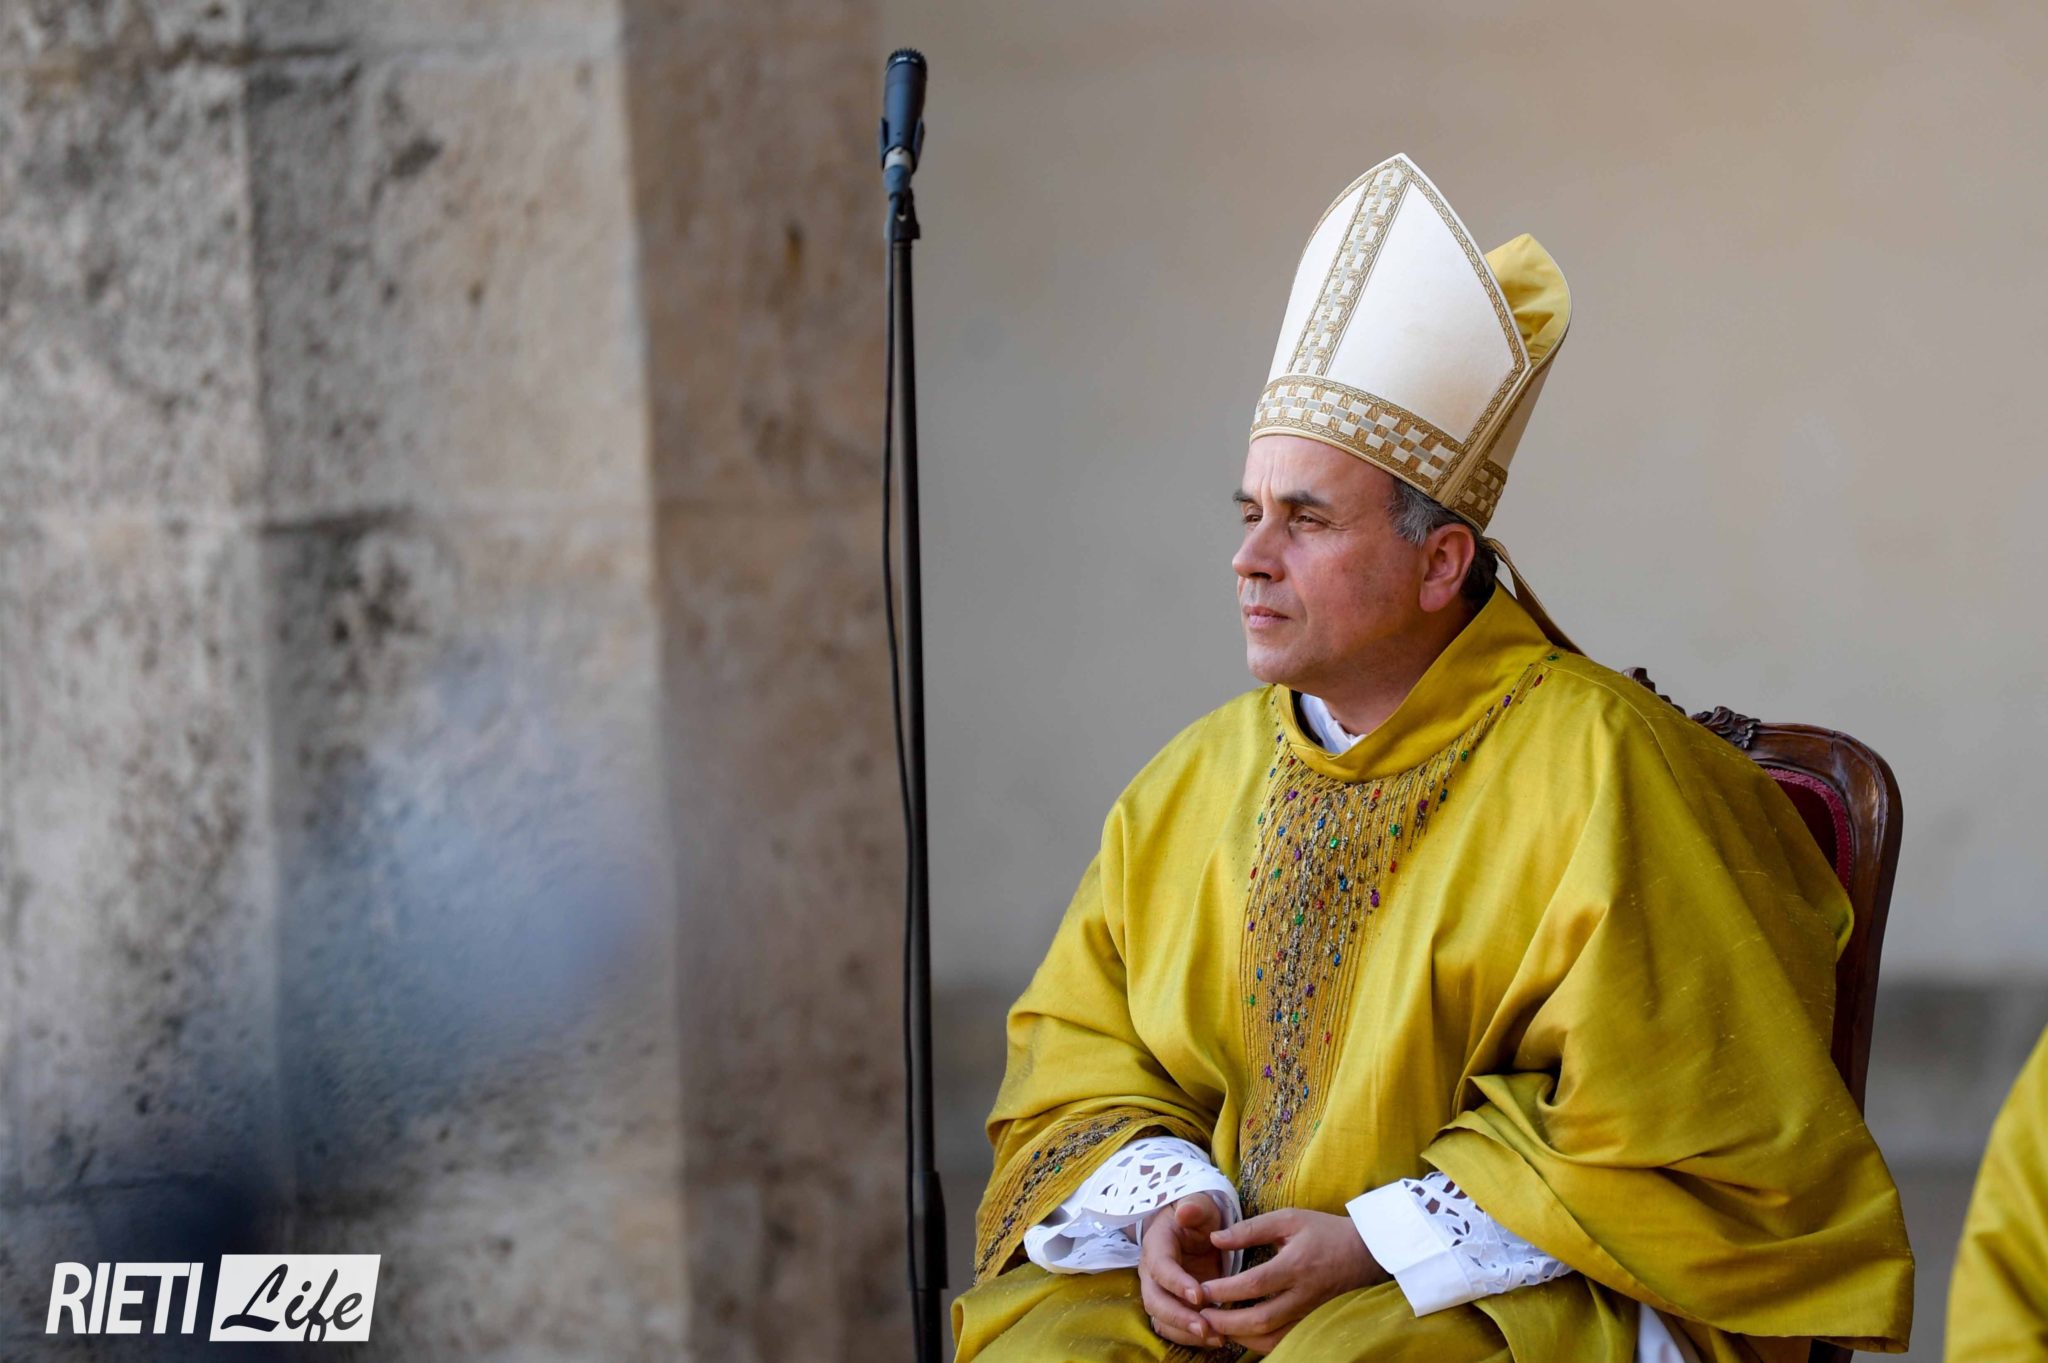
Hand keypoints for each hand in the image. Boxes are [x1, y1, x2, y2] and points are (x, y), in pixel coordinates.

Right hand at [1138, 1193, 1231, 1348]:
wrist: (1195, 1230)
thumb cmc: (1198, 1217)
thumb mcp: (1201, 1206)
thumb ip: (1195, 1207)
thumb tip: (1185, 1211)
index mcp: (1156, 1246)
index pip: (1160, 1267)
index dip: (1176, 1283)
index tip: (1199, 1295)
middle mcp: (1152, 1273)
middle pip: (1154, 1300)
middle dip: (1178, 1317)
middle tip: (1205, 1327)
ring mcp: (1160, 1292)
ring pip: (1162, 1319)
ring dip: (1185, 1332)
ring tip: (1216, 1337)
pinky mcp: (1173, 1306)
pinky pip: (1175, 1328)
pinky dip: (1192, 1338)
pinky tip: (1217, 1338)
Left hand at [1197, 1208, 1386, 1352]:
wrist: (1365, 1252)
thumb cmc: (1324, 1231)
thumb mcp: (1288, 1219)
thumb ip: (1250, 1228)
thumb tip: (1215, 1239)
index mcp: (1296, 1265)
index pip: (1256, 1284)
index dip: (1226, 1290)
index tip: (1203, 1290)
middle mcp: (1303, 1294)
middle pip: (1262, 1319)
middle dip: (1227, 1322)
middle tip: (1200, 1316)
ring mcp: (1309, 1313)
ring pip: (1272, 1338)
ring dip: (1240, 1337)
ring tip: (1214, 1328)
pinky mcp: (1311, 1322)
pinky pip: (1283, 1341)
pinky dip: (1258, 1342)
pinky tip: (1239, 1333)